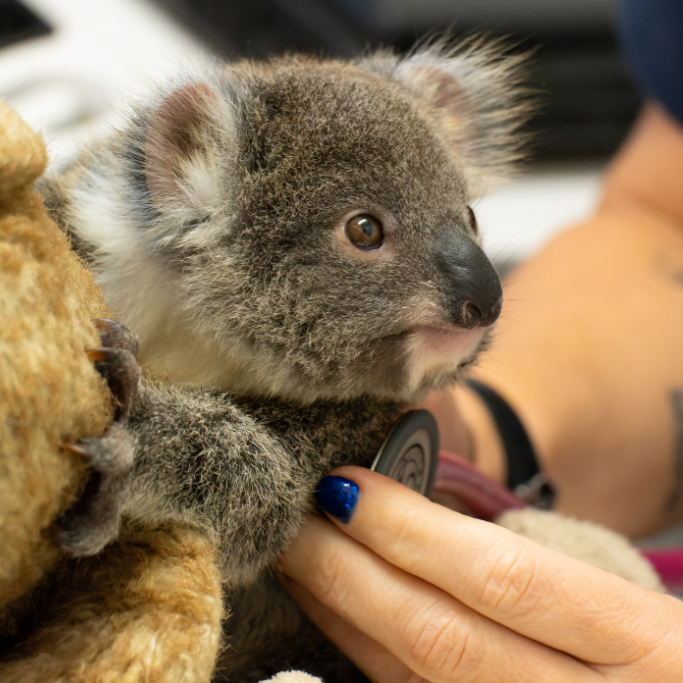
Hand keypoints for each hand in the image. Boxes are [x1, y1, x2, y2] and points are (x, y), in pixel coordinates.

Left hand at [278, 467, 681, 681]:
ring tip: (298, 556)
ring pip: (410, 679)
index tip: (345, 484)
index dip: (409, 529)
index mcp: (640, 646)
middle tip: (295, 514)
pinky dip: (363, 658)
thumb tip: (418, 510)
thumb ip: (539, 564)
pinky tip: (333, 617)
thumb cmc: (657, 654)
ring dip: (342, 614)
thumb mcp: (630, 601)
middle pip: (438, 637)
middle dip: (349, 571)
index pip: (498, 576)